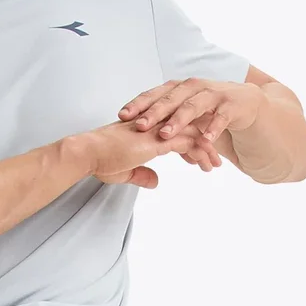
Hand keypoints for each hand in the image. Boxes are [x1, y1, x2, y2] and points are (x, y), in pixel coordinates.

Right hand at [74, 116, 225, 188]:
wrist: (89, 153)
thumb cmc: (100, 160)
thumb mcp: (125, 170)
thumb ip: (141, 174)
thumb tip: (154, 181)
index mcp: (148, 127)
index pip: (176, 129)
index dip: (188, 143)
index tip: (197, 157)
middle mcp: (156, 123)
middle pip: (190, 127)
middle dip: (205, 143)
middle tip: (215, 159)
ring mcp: (159, 129)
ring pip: (194, 134)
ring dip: (208, 150)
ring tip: (215, 165)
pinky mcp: (160, 139)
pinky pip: (190, 142)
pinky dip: (202, 153)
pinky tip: (208, 165)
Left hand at [118, 78, 264, 170]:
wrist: (246, 104)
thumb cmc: (208, 110)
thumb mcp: (183, 115)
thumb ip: (162, 123)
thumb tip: (134, 135)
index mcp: (178, 89)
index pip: (154, 95)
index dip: (138, 104)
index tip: (122, 116)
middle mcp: (193, 88)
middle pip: (170, 98)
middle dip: (154, 113)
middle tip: (140, 126)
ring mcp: (213, 94)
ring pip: (193, 105)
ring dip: (178, 120)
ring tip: (165, 135)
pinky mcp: (232, 105)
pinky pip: (221, 116)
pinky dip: (213, 128)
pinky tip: (204, 140)